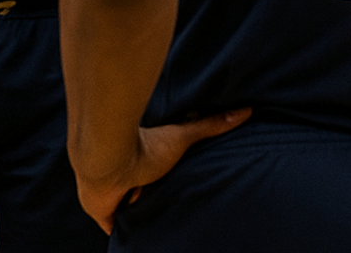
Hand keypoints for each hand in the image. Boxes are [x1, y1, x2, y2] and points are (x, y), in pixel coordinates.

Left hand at [73, 109, 249, 232]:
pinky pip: (113, 229)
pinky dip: (122, 234)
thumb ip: (210, 125)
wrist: (110, 159)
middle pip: (142, 196)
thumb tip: (247, 110)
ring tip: (153, 227)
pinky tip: (132, 240)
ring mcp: (113, 197)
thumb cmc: (144, 146)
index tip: (174, 188)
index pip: (155, 178)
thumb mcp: (182, 137)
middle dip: (152, 202)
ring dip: (137, 217)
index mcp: (142, 164)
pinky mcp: (103, 213)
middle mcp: (127, 179)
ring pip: (128, 213)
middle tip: (168, 210)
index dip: (163, 185)